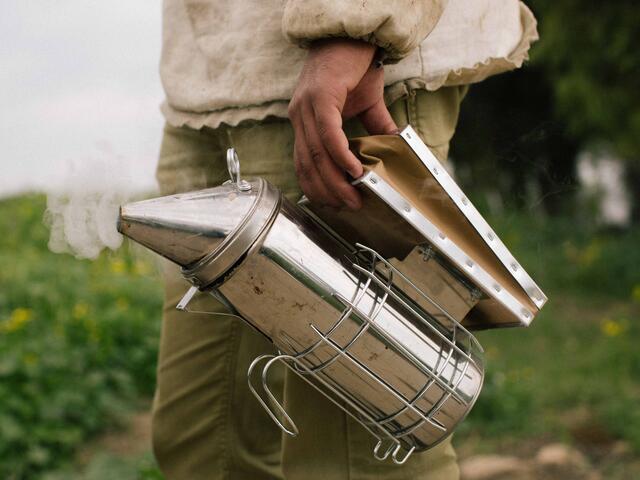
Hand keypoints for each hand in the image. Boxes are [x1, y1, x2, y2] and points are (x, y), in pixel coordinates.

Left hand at [288, 39, 397, 209]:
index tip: (333, 204)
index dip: (316, 187)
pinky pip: (328, 135)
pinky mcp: (320, 97)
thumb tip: (392, 151)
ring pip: (316, 154)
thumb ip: (374, 129)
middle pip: (307, 164)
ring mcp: (306, 106)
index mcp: (305, 120)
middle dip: (327, 191)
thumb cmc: (357, 65)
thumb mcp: (366, 104)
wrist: (356, 32)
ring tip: (353, 196)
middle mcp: (299, 115)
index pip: (303, 162)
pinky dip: (341, 156)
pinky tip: (355, 170)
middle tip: (347, 207)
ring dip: (335, 180)